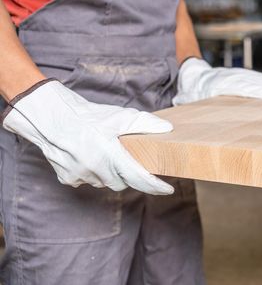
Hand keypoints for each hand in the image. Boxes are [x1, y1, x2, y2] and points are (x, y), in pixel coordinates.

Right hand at [2, 80, 174, 194]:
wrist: (50, 116)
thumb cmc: (88, 116)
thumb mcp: (120, 116)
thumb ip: (145, 124)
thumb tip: (167, 129)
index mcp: (112, 155)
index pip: (140, 178)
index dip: (156, 186)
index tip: (168, 189)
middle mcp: (97, 170)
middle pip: (122, 183)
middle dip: (128, 175)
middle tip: (129, 161)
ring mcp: (81, 176)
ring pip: (104, 182)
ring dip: (109, 173)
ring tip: (105, 154)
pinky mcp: (68, 178)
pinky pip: (87, 180)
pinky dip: (92, 172)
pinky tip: (88, 156)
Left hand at [173, 58, 261, 104]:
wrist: (192, 72)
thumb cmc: (190, 90)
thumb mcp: (185, 97)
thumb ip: (185, 100)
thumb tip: (178, 106)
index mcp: (216, 83)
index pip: (237, 86)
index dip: (254, 90)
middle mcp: (230, 77)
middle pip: (253, 81)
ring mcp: (239, 75)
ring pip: (260, 78)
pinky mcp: (244, 76)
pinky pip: (261, 78)